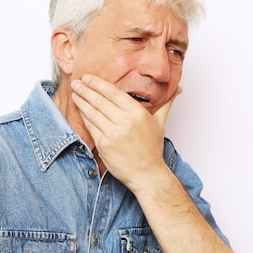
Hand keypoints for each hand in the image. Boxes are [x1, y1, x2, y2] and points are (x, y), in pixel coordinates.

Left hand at [70, 74, 180, 190]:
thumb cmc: (152, 149)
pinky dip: (84, 117)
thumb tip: (177, 89)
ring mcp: (113, 133)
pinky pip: (91, 126)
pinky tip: (80, 110)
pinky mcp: (104, 145)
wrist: (147, 174)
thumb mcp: (160, 123)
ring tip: (75, 93)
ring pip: (93, 112)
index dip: (99, 84)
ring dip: (82, 101)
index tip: (89, 77)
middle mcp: (125, 121)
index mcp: (138, 113)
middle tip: (77, 82)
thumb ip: (166, 104)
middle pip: (100, 100)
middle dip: (86, 90)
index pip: (114, 93)